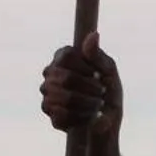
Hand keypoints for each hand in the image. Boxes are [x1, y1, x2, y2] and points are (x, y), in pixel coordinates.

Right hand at [39, 31, 124, 155]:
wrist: (106, 120)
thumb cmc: (108, 90)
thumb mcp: (109, 71)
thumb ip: (99, 55)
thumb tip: (94, 35)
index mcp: (64, 57)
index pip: (65, 57)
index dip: (84, 68)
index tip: (98, 76)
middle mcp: (50, 73)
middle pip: (63, 78)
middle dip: (88, 88)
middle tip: (102, 93)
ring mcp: (46, 92)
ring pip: (61, 98)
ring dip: (85, 104)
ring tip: (96, 106)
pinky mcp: (49, 112)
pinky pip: (60, 115)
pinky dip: (79, 117)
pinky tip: (88, 117)